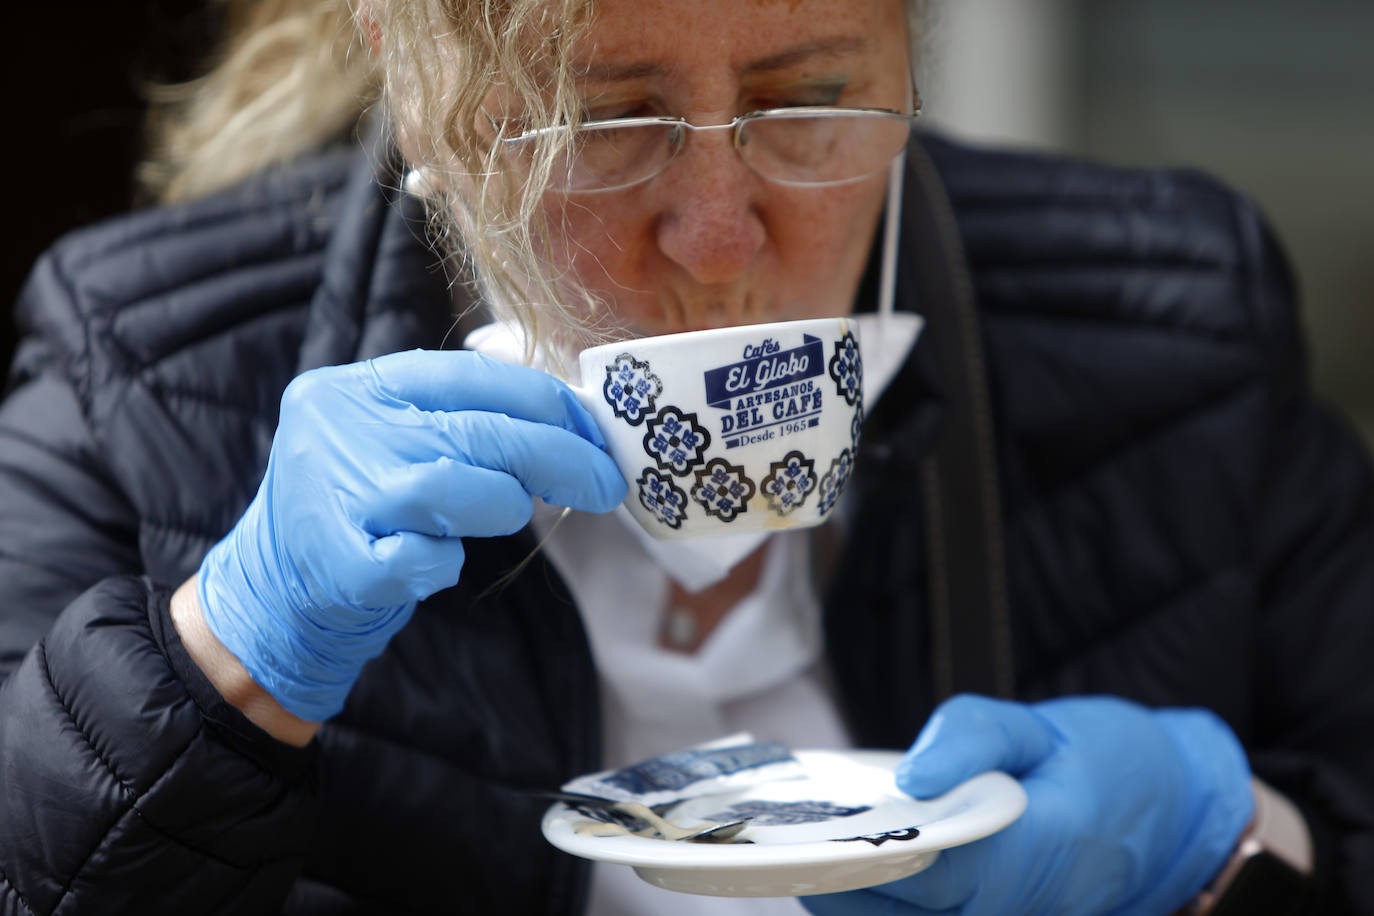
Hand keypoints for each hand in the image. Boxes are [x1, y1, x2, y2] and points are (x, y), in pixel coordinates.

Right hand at [197, 349, 625, 721]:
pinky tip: (437, 563)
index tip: (593, 427)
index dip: (545, 400)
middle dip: (559, 456)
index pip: (470, 376)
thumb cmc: (361, 508)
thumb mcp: (395, 438)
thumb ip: (462, 416)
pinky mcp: (338, 564)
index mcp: (358, 387)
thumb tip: (572, 415)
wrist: (275, 592)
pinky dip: (445, 563)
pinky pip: (423, 559)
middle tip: (606, 482)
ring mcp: (332, 496)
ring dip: (504, 503)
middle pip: (476, 432)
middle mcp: (339, 429)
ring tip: (512, 515)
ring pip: (451, 487)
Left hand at [803, 694, 1252, 915]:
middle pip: (907, 913)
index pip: (933, 872)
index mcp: (1040, 853)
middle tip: (785, 841)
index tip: (808, 835)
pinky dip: (888, 905)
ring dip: (858, 898)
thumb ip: (971, 737)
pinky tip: (857, 873)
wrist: (1176, 816)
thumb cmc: (1106, 765)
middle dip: (842, 879)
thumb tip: (912, 774)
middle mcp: (1026, 908)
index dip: (866, 857)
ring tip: (811, 851)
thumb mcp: (1041, 724)